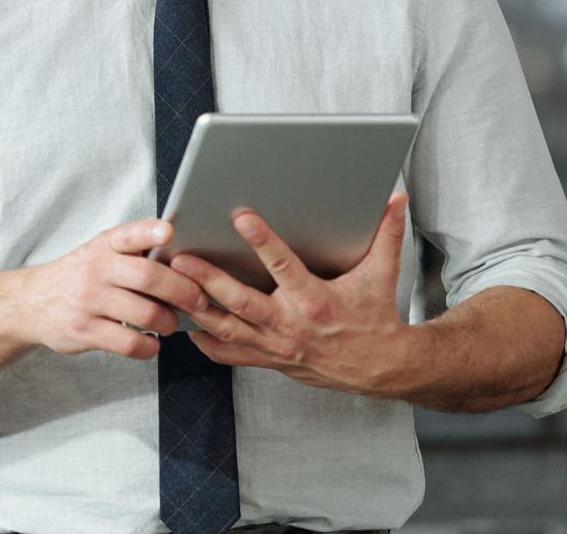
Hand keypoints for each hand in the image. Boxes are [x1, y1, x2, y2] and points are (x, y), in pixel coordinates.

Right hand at [16, 218, 211, 360]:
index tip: (168, 232)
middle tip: (199, 300)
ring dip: (168, 322)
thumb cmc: (78, 276)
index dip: (149, 232)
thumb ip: (133, 252)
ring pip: (145, 313)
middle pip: (148, 277)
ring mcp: (89, 301)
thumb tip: (183, 262)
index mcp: (103, 245)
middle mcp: (96, 269)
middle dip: (182, 290)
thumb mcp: (98, 252)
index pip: (128, 234)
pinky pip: (129, 343)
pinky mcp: (85, 331)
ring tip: (170, 323)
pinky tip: (151, 342)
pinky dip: (149, 346)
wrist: (31, 303)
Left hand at [171, 194, 417, 396]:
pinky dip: (206, 342)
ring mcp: (277, 347)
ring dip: (196, 309)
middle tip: (181, 259)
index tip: (242, 216)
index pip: (284, 266)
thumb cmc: (376, 317)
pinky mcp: (270, 361)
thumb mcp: (383, 274)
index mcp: (316, 301)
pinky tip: (185, 325)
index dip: (262, 241)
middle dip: (208, 281)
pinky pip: (230, 354)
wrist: (380, 369)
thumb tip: (396, 198)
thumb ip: (386, 234)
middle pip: (241, 302)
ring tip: (170, 288)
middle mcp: (291, 326)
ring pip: (227, 329)